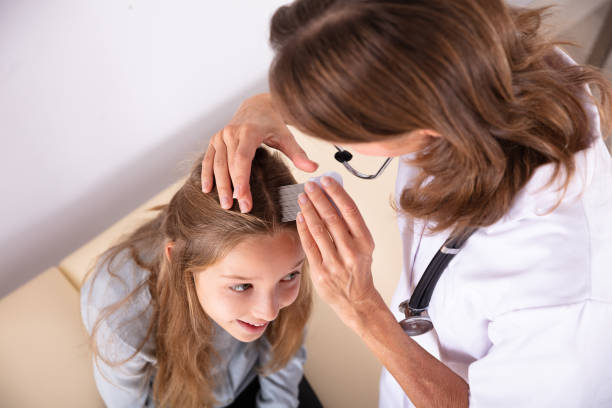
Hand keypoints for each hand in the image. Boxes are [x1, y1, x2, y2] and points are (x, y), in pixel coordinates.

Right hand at [201, 93, 317, 211]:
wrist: (257, 106)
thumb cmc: (274, 123)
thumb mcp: (287, 136)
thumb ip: (298, 154)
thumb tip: (314, 168)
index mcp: (249, 132)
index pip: (242, 160)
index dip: (242, 181)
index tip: (244, 200)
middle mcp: (232, 133)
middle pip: (228, 165)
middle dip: (231, 188)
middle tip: (236, 209)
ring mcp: (221, 136)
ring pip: (216, 164)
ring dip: (219, 185)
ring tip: (224, 205)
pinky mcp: (215, 140)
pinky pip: (208, 159)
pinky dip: (206, 175)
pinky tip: (207, 190)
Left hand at [296, 176, 381, 327]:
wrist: (357, 300)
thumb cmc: (358, 270)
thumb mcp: (362, 247)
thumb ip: (350, 226)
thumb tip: (333, 199)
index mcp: (365, 242)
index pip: (350, 210)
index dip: (336, 193)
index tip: (326, 181)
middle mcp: (351, 251)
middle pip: (332, 217)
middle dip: (318, 198)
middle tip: (309, 186)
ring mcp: (335, 263)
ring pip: (318, 230)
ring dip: (308, 210)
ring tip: (302, 198)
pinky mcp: (320, 272)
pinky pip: (309, 246)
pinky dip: (303, 229)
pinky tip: (299, 217)